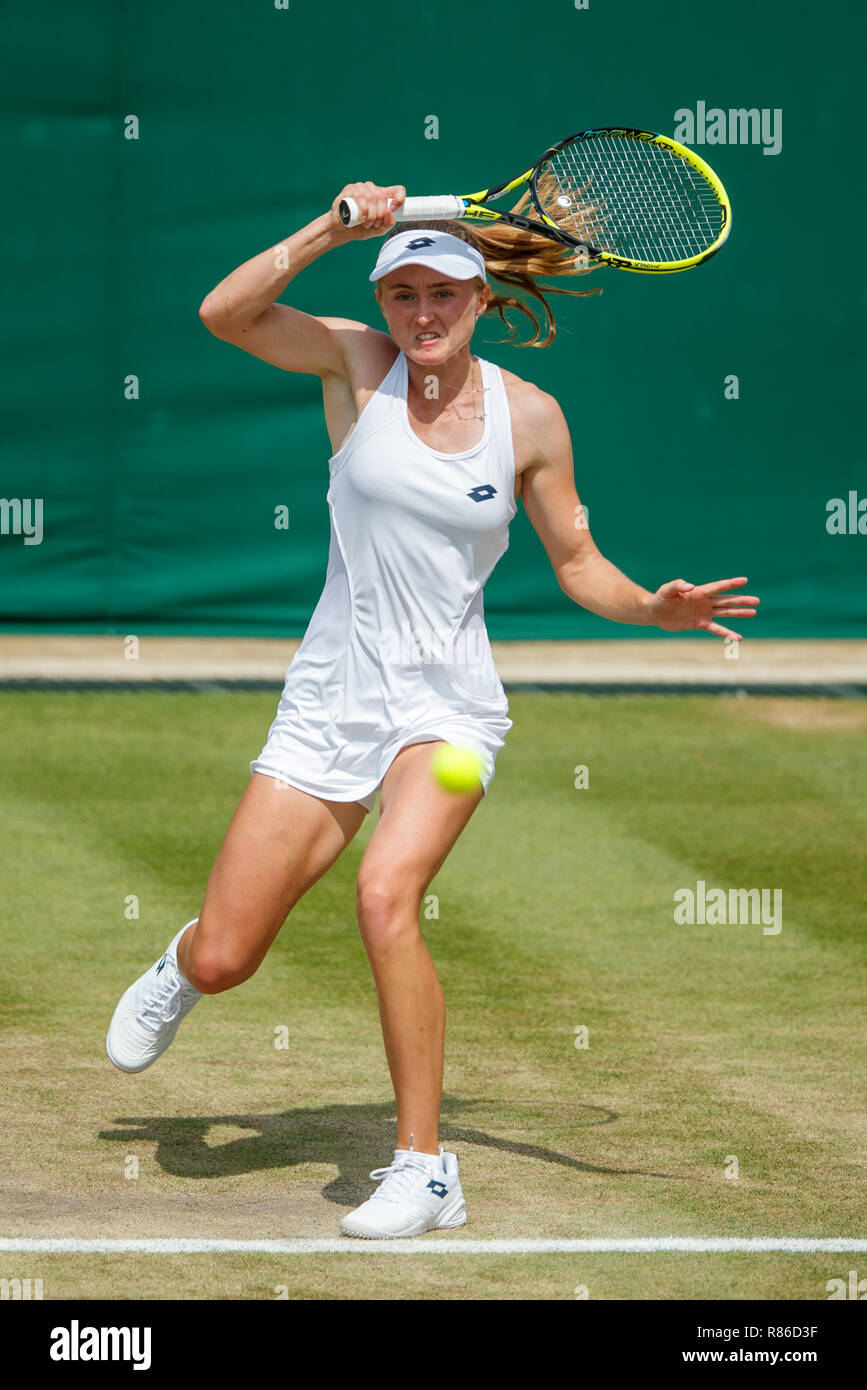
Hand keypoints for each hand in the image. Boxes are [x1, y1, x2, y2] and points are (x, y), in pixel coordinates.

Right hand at [328, 181, 405, 238]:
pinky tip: (360, 218)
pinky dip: (363, 211)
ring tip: (366, 224)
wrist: (340, 231)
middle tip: (373, 224)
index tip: (393, 210)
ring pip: (373, 197)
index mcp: (382, 196)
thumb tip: (391, 215)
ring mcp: (360, 188)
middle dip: (380, 215)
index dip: (399, 199)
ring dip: (372, 214)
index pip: (398, 190)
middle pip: (383, 197)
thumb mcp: (377, 230)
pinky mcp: (349, 190)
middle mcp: (372, 189)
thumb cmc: (359, 229)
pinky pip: (361, 197)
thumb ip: (387, 225)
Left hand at [645, 576, 759, 639]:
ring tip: (754, 612)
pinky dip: (726, 633)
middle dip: (741, 600)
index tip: (744, 580)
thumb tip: (691, 586)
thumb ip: (678, 585)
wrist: (655, 612)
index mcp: (698, 592)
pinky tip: (737, 637)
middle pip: (726, 600)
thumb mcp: (667, 590)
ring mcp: (703, 612)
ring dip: (739, 613)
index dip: (731, 584)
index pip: (718, 587)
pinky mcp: (700, 624)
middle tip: (757, 600)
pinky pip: (716, 628)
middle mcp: (704, 601)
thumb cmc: (660, 598)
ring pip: (725, 612)